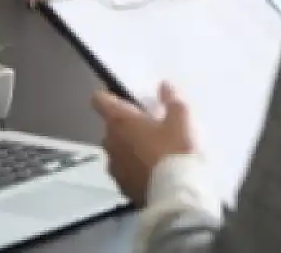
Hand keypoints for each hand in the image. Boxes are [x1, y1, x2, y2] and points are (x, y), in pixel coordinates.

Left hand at [91, 82, 195, 204]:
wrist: (172, 195)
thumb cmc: (173, 150)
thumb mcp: (180, 120)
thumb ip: (171, 100)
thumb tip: (164, 85)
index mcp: (120, 121)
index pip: (100, 100)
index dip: (111, 96)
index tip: (127, 99)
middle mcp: (110, 142)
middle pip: (112, 126)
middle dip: (127, 125)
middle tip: (151, 126)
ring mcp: (113, 166)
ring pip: (117, 149)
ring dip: (129, 147)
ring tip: (153, 151)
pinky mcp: (121, 186)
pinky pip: (124, 169)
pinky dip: (134, 167)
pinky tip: (152, 170)